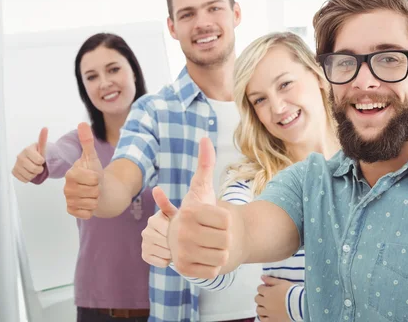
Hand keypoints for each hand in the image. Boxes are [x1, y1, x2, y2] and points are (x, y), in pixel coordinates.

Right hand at [12, 127, 48, 182]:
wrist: (32, 161)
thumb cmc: (38, 154)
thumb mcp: (42, 148)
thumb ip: (43, 139)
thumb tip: (45, 128)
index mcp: (27, 149)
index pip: (39, 161)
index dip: (42, 162)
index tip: (41, 159)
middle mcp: (20, 156)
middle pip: (34, 169)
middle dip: (39, 169)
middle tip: (38, 166)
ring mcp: (16, 164)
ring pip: (29, 176)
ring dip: (34, 175)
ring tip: (33, 169)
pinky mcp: (14, 171)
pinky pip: (24, 179)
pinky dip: (28, 178)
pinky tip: (28, 172)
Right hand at [63, 122, 103, 218]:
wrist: (97, 190)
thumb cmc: (94, 173)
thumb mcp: (92, 157)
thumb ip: (87, 141)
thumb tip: (82, 123)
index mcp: (71, 174)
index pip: (91, 178)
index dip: (97, 178)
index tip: (94, 176)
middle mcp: (66, 188)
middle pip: (92, 192)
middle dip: (97, 189)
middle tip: (94, 186)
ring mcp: (69, 200)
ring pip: (90, 203)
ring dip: (96, 199)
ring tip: (92, 194)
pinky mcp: (72, 211)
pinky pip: (86, 213)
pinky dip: (92, 210)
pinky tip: (89, 204)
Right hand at [141, 187, 177, 266]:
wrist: (177, 239)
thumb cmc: (179, 224)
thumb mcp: (176, 214)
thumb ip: (166, 203)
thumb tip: (155, 188)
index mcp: (153, 220)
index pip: (167, 230)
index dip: (177, 233)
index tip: (184, 231)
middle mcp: (145, 231)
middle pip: (165, 242)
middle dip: (176, 243)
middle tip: (182, 241)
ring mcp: (144, 244)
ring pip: (163, 252)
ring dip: (173, 252)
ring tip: (177, 247)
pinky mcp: (145, 255)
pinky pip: (160, 261)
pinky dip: (168, 260)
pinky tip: (171, 255)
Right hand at [168, 137, 230, 278]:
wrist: (184, 238)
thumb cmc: (198, 211)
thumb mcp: (201, 189)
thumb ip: (205, 163)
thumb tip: (205, 138)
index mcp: (187, 212)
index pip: (227, 221)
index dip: (227, 222)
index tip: (215, 219)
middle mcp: (181, 233)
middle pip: (225, 240)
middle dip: (225, 239)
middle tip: (215, 235)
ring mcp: (181, 253)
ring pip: (222, 257)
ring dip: (221, 253)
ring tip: (211, 245)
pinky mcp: (184, 270)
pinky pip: (214, 270)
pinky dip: (214, 266)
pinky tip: (205, 258)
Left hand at [255, 276, 295, 320]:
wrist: (300, 305)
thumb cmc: (292, 292)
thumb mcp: (282, 283)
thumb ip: (271, 280)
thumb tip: (262, 277)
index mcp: (267, 292)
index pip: (259, 288)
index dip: (263, 287)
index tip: (267, 288)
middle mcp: (266, 302)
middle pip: (257, 299)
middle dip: (261, 296)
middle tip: (267, 297)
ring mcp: (268, 312)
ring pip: (258, 310)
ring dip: (261, 307)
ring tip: (266, 306)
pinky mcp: (272, 320)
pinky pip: (263, 319)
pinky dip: (263, 317)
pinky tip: (267, 314)